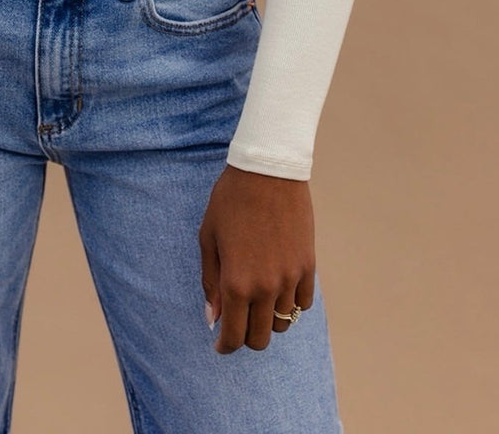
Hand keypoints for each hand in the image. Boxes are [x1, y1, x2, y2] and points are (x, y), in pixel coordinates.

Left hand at [198, 163, 314, 353]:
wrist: (268, 171)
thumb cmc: (230, 200)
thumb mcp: (208, 238)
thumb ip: (210, 281)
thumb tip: (213, 318)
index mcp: (236, 282)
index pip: (234, 336)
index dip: (225, 346)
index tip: (221, 345)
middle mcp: (265, 287)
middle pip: (260, 338)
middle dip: (246, 337)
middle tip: (237, 323)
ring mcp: (290, 278)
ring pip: (284, 323)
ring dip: (268, 320)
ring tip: (256, 301)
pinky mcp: (308, 266)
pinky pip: (303, 303)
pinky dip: (291, 305)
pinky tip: (278, 292)